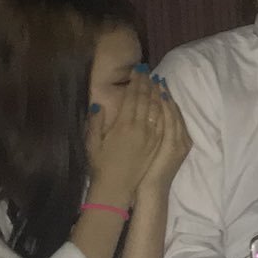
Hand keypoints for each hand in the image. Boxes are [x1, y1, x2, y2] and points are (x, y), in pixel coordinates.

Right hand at [85, 67, 157, 203]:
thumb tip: (99, 104)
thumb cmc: (101, 166)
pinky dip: (166, 109)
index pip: (132, 97)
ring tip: (158, 81)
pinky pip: (165, 122)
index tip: (137, 70)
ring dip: (158, 93)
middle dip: (148, 83)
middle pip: (146, 99)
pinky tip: (165, 102)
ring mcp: (152, 137)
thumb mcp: (92, 143)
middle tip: (148, 71)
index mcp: (122, 125)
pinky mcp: (159, 145)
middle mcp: (140, 128)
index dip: (136, 82)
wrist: (117, 188)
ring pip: (158, 109)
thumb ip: (95, 122)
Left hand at [138, 78, 190, 195]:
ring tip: (159, 81)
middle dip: (165, 92)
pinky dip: (168, 109)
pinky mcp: (173, 145)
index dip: (163, 97)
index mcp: (175, 139)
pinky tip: (163, 97)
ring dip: (167, 97)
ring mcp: (178, 141)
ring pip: (173, 113)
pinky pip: (171, 122)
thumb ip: (153, 136)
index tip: (155, 83)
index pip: (170, 113)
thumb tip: (147, 119)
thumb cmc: (147, 174)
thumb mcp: (153, 153)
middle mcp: (180, 138)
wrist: (150, 191)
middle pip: (173, 110)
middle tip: (158, 75)